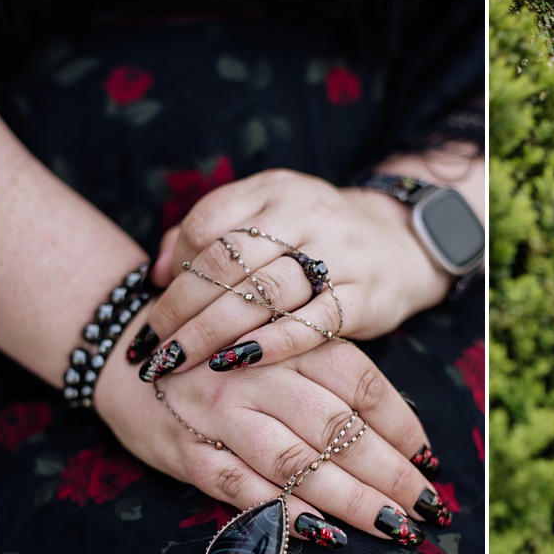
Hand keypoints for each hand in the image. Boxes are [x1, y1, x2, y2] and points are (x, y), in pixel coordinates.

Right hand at [97, 308, 448, 546]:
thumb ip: (330, 375)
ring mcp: (221, 415)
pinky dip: (282, 512)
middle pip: (339, 430)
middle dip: (390, 473)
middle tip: (427, 507)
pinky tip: (322, 533)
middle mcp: (260, 375)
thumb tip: (400, 427)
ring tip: (392, 527)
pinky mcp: (186, 451)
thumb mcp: (280, 343)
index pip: (362, 384)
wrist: (126, 352)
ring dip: (350, 499)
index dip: (402, 426)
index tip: (430, 461)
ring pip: (297, 462)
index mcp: (291, 341)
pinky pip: (240, 486)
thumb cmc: (222, 351)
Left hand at [127, 169, 456, 379]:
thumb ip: (215, 233)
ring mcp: (340, 255)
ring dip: (212, 332)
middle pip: (229, 261)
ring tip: (178, 362)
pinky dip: (269, 345)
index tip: (153, 310)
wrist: (403, 244)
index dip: (174, 267)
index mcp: (276, 189)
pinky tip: (234, 363)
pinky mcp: (364, 296)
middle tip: (151, 349)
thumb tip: (158, 273)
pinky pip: (311, 323)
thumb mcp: (272, 216)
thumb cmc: (320, 238)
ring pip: (264, 292)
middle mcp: (307, 213)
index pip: (210, 222)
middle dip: (181, 308)